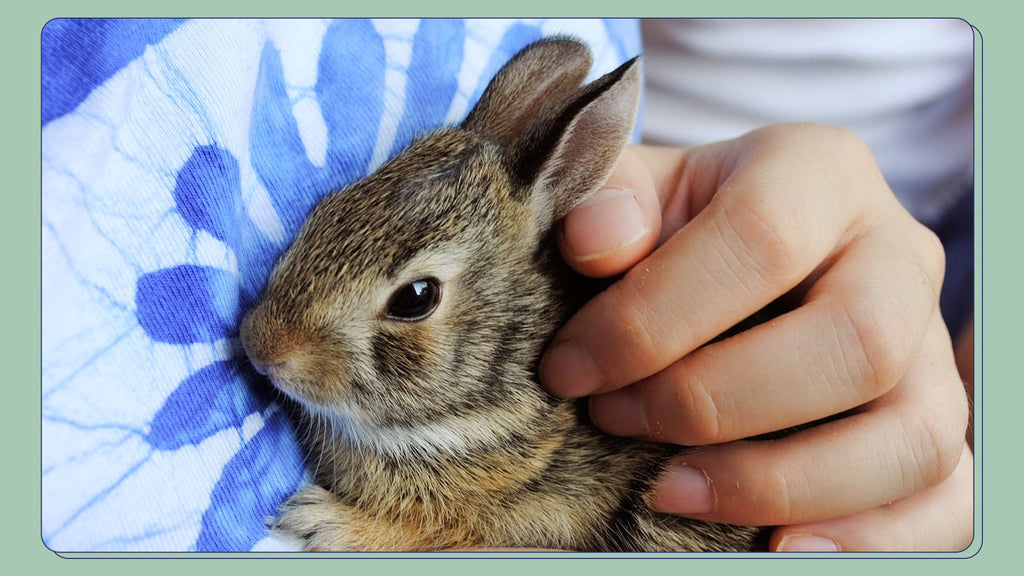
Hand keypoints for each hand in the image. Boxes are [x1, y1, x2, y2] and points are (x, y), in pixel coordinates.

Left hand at [540, 123, 971, 550]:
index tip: (570, 369)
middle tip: (614, 420)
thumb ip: (611, 200)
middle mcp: (897, 255)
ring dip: (781, 482)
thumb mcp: (638, 194)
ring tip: (668, 491)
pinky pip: (945, 500)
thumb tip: (595, 241)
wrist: (738, 256)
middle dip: (715, 402)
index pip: (761, 238)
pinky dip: (866, 538)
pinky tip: (771, 544)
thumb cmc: (678, 229)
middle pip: (857, 343)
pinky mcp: (935, 421)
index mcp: (819, 174)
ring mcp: (930, 347)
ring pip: (913, 435)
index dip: (654, 317)